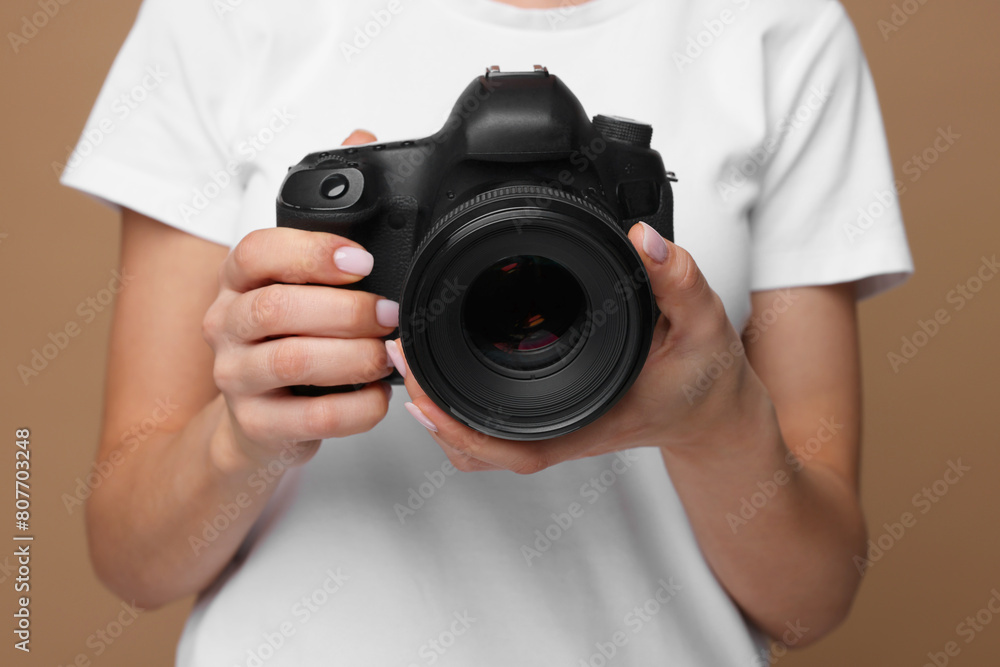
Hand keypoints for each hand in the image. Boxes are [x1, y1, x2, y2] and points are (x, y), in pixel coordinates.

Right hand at [202, 130, 397, 467]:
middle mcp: (227, 323)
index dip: (311, 253)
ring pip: (294, 362)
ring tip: (387, 354)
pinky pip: (311, 419)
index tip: (363, 261)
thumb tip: (359, 136)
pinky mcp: (256, 427)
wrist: (253, 422)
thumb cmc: (287, 338)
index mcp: (239, 279)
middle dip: (346, 311)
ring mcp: (236, 378)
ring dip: (354, 356)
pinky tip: (378, 396)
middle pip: (277, 309)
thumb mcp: (298, 277)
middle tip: (390, 315)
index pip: (257, 252)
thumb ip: (328, 216)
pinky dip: (356, 407)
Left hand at [386, 222, 770, 472]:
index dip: (458, 428)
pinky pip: (497, 426)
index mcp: (590, 416)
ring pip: (482, 440)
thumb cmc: (705, 379)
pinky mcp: (554, 412)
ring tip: (410, 363)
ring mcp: (556, 424)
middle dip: (432, 408)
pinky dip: (463, 410)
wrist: (714, 409)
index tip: (419, 393)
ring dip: (442, 410)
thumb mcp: (703, 322)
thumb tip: (642, 237)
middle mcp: (564, 427)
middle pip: (479, 445)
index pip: (512, 447)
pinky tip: (447, 374)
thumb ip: (676, 278)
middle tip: (399, 355)